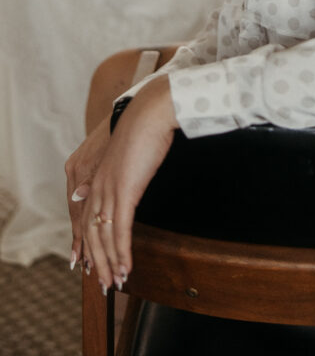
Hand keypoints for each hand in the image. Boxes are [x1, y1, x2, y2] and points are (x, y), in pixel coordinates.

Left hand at [80, 76, 177, 291]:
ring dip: (111, 263)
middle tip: (106, 283)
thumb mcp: (122, 158)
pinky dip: (123, 252)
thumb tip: (83, 192)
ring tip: (118, 281)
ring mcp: (108, 190)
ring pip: (104, 237)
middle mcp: (95, 187)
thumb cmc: (142, 131)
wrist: (150, 113)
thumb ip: (108, 177)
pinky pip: (121, 230)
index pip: (85, 220)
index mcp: (94, 178)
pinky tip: (128, 266)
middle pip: (91, 234)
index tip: (96, 264)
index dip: (89, 245)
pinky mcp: (124, 192)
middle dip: (98, 262)